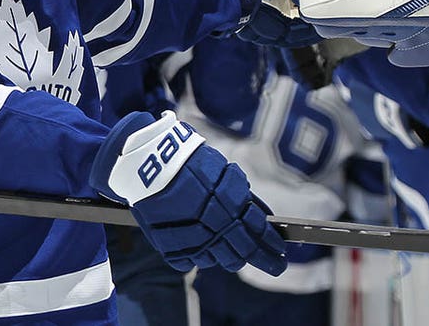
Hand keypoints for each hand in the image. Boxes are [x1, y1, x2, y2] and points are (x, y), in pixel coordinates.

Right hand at [90, 111, 286, 274]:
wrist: (148, 163)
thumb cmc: (189, 163)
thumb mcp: (222, 173)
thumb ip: (243, 198)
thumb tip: (266, 219)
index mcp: (228, 203)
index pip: (257, 232)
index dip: (272, 245)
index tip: (281, 253)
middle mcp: (212, 224)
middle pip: (242, 252)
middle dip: (262, 260)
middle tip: (274, 266)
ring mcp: (190, 238)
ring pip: (218, 260)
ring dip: (227, 256)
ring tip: (232, 253)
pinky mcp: (170, 247)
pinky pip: (191, 262)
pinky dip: (198, 256)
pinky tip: (202, 247)